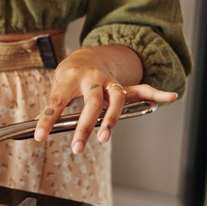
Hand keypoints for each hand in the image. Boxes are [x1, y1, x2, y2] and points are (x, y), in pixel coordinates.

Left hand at [33, 45, 177, 153]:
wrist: (84, 57)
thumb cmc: (68, 78)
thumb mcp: (56, 89)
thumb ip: (53, 108)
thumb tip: (36, 128)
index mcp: (69, 79)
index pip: (56, 102)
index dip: (47, 120)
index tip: (39, 136)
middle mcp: (91, 79)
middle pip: (91, 102)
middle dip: (85, 126)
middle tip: (77, 147)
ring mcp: (109, 82)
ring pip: (116, 98)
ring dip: (112, 118)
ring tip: (105, 137)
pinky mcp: (122, 87)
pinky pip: (141, 89)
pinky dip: (156, 93)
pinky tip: (170, 97)